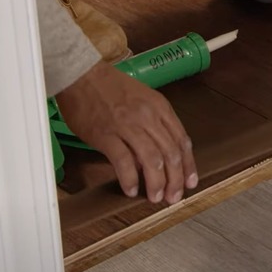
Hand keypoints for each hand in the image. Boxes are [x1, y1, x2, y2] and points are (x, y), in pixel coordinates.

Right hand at [56, 60, 197, 203]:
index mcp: (160, 108)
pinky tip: (131, 189)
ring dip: (156, 183)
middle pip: (170, 154)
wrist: (81, 74)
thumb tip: (163, 153)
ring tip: (155, 197)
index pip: (182, 141)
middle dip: (175, 180)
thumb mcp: (144, 98)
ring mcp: (127, 126)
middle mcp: (148, 117)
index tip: (190, 182)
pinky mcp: (105, 135)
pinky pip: (123, 161)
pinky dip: (130, 179)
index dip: (188, 165)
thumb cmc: (110, 87)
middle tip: (173, 196)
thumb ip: (156, 123)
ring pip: (152, 160)